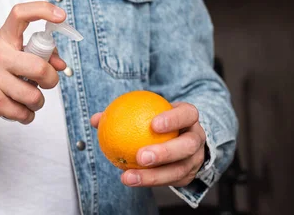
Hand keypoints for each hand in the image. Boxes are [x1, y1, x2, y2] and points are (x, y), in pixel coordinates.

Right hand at [0, 2, 67, 128]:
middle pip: (39, 67)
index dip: (43, 10)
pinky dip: (27, 115)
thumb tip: (60, 65)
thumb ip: (38, 54)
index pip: (20, 14)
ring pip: (33, 96)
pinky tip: (18, 108)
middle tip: (48, 82)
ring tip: (28, 98)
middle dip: (51, 80)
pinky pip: (24, 113)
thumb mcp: (10, 55)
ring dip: (37, 102)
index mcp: (3, 39)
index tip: (60, 16)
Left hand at [91, 102, 205, 187]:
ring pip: (179, 170)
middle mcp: (197, 138)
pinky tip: (130, 179)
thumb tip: (96, 119)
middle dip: (166, 152)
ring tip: (128, 176)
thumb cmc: (157, 119)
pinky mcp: (188, 176)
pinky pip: (170, 182)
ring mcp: (195, 159)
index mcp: (189, 117)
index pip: (187, 114)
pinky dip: (150, 181)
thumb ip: (121, 113)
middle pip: (187, 146)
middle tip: (140, 156)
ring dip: (153, 176)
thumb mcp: (146, 111)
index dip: (173, 119)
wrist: (179, 135)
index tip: (153, 124)